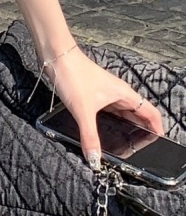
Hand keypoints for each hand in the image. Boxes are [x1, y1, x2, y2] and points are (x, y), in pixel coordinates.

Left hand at [45, 47, 165, 168]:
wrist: (56, 55)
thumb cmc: (73, 74)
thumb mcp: (83, 110)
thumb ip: (90, 137)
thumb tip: (95, 160)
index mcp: (124, 94)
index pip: (150, 112)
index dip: (157, 128)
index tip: (159, 143)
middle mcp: (118, 93)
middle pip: (137, 114)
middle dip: (141, 130)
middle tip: (142, 149)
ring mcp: (105, 92)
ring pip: (122, 112)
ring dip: (125, 125)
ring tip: (127, 143)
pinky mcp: (93, 93)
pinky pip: (108, 110)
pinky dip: (111, 121)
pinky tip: (104, 130)